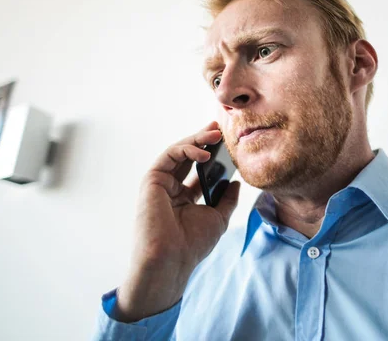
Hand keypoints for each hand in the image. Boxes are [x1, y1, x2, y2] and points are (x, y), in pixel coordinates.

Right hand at [115, 122, 240, 321]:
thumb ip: (227, 199)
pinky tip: (205, 152)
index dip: (213, 155)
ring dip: (198, 139)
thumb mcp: (218, 217)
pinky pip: (171, 155)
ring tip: (216, 134)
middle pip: (189, 156)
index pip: (199, 169)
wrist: (172, 260)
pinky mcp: (152, 179)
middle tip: (220, 128)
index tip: (228, 143)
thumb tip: (236, 182)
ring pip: (179, 151)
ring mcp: (160, 183)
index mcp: (184, 197)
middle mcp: (171, 188)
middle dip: (205, 140)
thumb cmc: (193, 244)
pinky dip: (187, 149)